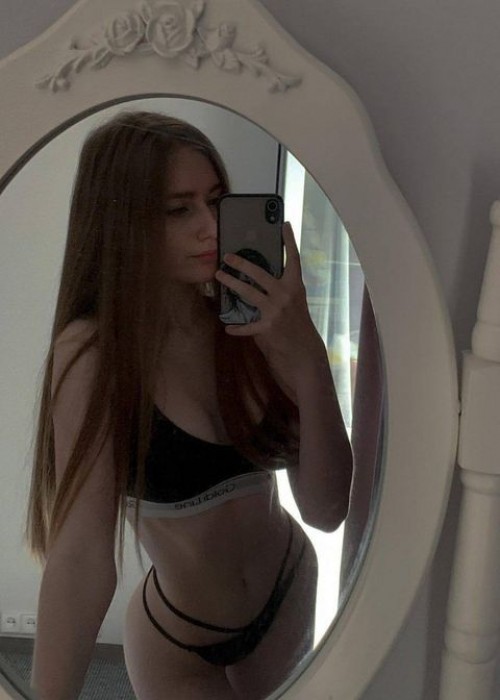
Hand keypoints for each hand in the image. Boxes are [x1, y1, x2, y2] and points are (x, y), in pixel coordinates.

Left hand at [214, 222, 325, 393]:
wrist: (304, 351)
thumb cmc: (297, 325)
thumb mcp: (294, 303)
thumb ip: (279, 291)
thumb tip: (258, 279)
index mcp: (295, 286)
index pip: (293, 259)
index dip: (289, 241)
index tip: (284, 224)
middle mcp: (286, 295)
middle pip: (260, 273)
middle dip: (242, 263)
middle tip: (227, 256)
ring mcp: (276, 311)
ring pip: (249, 292)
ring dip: (232, 283)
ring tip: (219, 275)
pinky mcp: (268, 327)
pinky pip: (247, 326)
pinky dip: (237, 328)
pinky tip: (228, 327)